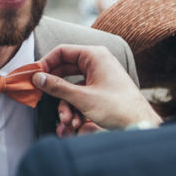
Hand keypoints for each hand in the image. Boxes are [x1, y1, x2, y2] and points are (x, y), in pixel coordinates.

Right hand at [34, 45, 161, 129]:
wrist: (141, 124)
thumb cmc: (118, 107)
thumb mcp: (82, 98)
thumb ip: (57, 87)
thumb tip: (37, 78)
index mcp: (94, 56)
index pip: (63, 51)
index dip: (46, 63)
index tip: (34, 75)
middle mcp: (97, 62)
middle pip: (65, 70)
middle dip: (55, 89)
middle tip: (41, 96)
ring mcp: (99, 76)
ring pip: (72, 86)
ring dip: (66, 104)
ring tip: (66, 121)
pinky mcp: (100, 90)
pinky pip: (81, 94)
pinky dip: (75, 107)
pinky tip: (74, 123)